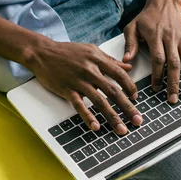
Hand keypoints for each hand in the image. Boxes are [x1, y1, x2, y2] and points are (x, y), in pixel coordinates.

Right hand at [24, 40, 142, 134]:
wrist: (42, 52)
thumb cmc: (67, 51)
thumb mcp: (91, 50)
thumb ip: (110, 60)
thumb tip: (128, 67)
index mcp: (98, 59)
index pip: (120, 75)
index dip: (130, 88)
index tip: (136, 99)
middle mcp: (90, 70)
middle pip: (114, 91)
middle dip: (128, 108)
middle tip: (138, 121)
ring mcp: (78, 81)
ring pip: (99, 101)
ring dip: (112, 117)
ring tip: (121, 129)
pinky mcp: (67, 89)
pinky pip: (79, 105)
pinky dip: (88, 116)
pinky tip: (96, 126)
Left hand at [122, 0, 180, 102]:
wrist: (165, 2)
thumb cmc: (146, 17)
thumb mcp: (132, 26)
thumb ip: (130, 43)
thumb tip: (126, 60)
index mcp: (156, 35)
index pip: (158, 58)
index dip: (157, 74)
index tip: (155, 88)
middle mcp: (171, 39)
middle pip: (175, 63)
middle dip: (174, 83)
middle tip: (172, 99)